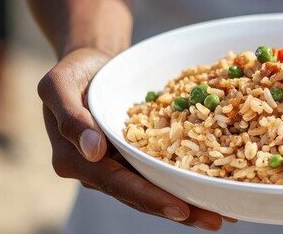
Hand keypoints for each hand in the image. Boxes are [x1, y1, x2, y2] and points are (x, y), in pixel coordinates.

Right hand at [38, 48, 226, 230]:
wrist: (92, 65)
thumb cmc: (72, 72)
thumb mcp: (59, 85)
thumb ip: (71, 118)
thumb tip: (94, 151)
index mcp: (77, 161)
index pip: (118, 184)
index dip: (149, 198)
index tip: (180, 208)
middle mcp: (99, 171)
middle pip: (141, 196)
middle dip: (179, 211)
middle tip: (214, 221)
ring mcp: (120, 167)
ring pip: (155, 190)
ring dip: (189, 206)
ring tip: (223, 216)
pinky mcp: (138, 158)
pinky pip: (163, 172)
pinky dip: (187, 182)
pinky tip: (215, 188)